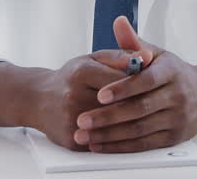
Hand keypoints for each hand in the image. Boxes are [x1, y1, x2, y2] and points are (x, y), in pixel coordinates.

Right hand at [0, 46, 151, 150]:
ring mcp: (71, 120)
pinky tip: (131, 132)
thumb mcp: (93, 58)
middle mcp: (73, 96)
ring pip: (113, 126)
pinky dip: (118, 138)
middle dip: (140, 104)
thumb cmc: (71, 76)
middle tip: (158, 104)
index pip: (121, 80)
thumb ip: (121, 55)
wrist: (38, 99)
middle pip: (118, 105)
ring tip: (149, 118)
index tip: (158, 85)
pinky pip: (102, 141)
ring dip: (133, 123)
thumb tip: (148, 57)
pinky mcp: (71, 139)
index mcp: (81, 72)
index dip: (142, 83)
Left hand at [73, 17, 196, 152]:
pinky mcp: (174, 137)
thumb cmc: (174, 73)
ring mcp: (177, 118)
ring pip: (140, 129)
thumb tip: (118, 22)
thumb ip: (134, 43)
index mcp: (171, 71)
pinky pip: (144, 144)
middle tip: (83, 119)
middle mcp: (178, 95)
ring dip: (110, 135)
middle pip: (140, 108)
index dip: (123, 88)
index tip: (100, 94)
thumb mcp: (158, 54)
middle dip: (108, 116)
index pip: (146, 80)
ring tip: (85, 135)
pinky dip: (120, 146)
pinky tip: (101, 144)